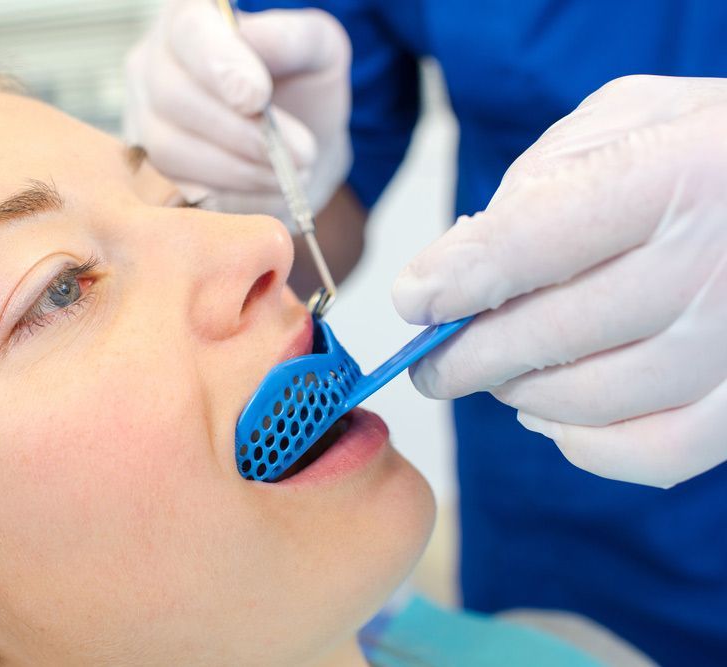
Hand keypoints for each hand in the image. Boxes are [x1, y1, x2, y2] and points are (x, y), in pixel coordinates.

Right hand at [123, 0, 351, 222]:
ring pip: (171, 149)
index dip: (219, 64)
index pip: (189, 32)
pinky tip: (268, 190)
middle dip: (241, 131)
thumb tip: (254, 38)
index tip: (258, 98)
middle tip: (301, 152)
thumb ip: (293, 39)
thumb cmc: (302, 88)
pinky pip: (178, 191)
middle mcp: (153, 65)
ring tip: (290, 174)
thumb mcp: (317, 52)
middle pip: (174, 97)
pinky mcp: (152, 172)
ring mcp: (145, 121)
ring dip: (239, 169)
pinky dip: (232, 197)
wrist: (296, 147)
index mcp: (191, 20)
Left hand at [392, 75, 726, 487]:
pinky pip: (657, 452)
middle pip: (550, 334)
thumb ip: (539, 183)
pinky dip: (586, 446)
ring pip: (591, 399)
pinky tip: (548, 417)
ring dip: (517, 394)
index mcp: (678, 171)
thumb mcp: (624, 120)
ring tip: (492, 376)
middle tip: (430, 363)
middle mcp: (717, 262)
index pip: (533, 242)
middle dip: (464, 357)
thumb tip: (460, 269)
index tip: (414, 301)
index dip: (456, 281)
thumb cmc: (707, 147)